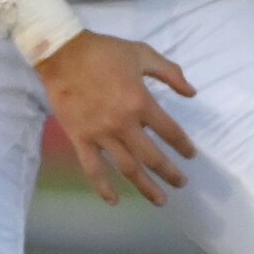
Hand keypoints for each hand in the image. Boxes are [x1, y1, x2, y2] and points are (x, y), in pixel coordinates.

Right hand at [36, 31, 196, 206]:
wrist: (62, 53)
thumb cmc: (105, 52)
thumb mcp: (144, 54)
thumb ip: (171, 73)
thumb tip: (192, 93)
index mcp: (141, 103)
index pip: (170, 132)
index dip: (183, 146)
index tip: (191, 155)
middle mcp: (123, 124)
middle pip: (153, 157)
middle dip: (170, 173)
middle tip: (181, 183)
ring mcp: (100, 134)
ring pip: (127, 168)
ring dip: (146, 187)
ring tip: (160, 200)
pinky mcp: (80, 138)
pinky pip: (92, 169)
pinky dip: (103, 187)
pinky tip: (114, 201)